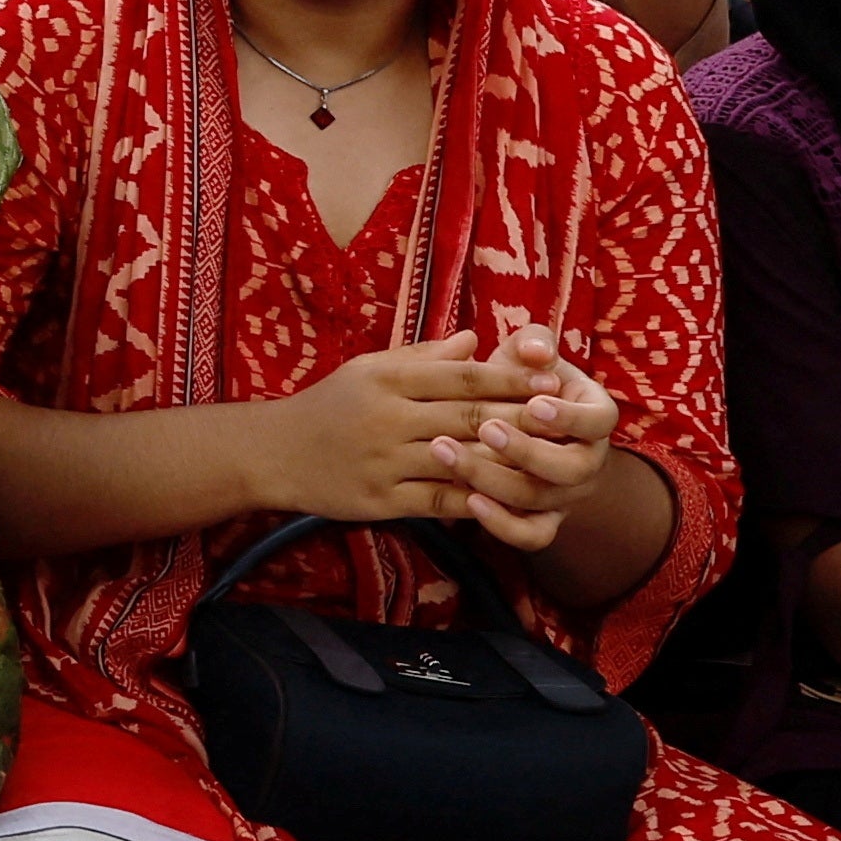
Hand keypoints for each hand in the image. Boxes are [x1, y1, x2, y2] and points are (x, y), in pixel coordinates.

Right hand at [267, 334, 547, 524]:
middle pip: (468, 417)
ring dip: (508, 460)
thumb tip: (476, 341)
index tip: (551, 377)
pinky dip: (476, 498)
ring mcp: (384, 461)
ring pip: (460, 460)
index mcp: (386, 379)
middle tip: (567, 418)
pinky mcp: (381, 499)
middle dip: (522, 416)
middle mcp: (386, 418)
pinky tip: (508, 495)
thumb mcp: (368, 369)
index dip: (509, 377)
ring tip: (550, 459)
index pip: (460, 375)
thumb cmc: (328, 405)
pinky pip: (439, 500)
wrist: (273, 453)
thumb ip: (423, 357)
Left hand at [446, 324, 622, 552]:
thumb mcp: (527, 355)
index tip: (535, 404)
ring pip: (539, 500)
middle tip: (485, 429)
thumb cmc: (519, 381)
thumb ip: (534, 343)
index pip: (597, 422)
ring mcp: (566, 495)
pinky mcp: (541, 520)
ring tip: (447, 452)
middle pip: (570, 469)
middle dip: (527, 451)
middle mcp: (588, 461)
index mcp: (594, 417)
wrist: (507, 421)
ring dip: (494, 480)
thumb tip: (536, 350)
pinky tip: (468, 501)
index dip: (570, 417)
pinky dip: (501, 524)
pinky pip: (530, 535)